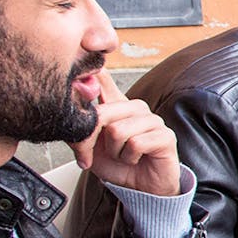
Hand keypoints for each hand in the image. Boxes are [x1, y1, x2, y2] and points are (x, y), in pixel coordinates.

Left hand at [70, 70, 181, 195]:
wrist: (141, 190)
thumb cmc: (117, 165)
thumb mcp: (89, 143)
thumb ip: (81, 122)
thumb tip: (72, 99)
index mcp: (118, 105)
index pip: (104, 79)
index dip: (92, 69)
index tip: (83, 47)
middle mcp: (135, 107)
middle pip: (103, 112)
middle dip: (92, 140)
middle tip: (91, 154)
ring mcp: (152, 120)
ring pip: (118, 130)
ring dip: (114, 151)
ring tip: (121, 155)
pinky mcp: (165, 136)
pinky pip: (136, 144)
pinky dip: (129, 158)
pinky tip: (135, 159)